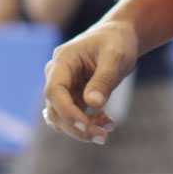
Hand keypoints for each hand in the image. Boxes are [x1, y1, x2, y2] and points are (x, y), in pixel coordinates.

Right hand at [40, 20, 138, 143]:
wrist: (119, 36)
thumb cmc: (116, 42)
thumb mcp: (115, 56)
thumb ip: (104, 79)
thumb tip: (93, 104)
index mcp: (62, 61)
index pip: (54, 92)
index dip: (67, 113)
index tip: (86, 127)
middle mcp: (57, 75)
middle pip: (55, 110)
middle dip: (77, 127)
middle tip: (103, 137)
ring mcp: (64, 87)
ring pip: (62, 118)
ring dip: (82, 129)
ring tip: (109, 127)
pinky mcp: (72, 96)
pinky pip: (74, 117)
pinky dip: (88, 124)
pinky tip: (108, 122)